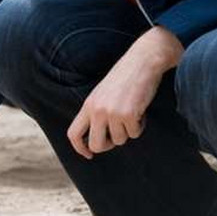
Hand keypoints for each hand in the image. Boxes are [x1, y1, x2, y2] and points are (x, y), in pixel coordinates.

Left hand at [67, 26, 182, 158]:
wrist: (142, 61)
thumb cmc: (125, 77)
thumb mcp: (102, 93)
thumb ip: (96, 112)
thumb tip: (98, 139)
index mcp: (88, 105)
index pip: (73, 133)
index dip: (80, 148)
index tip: (89, 154)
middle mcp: (97, 110)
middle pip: (96, 145)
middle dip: (108, 146)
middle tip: (117, 136)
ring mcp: (112, 113)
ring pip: (119, 140)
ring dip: (128, 131)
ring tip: (132, 112)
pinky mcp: (129, 114)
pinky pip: (135, 134)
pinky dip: (140, 126)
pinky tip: (140, 111)